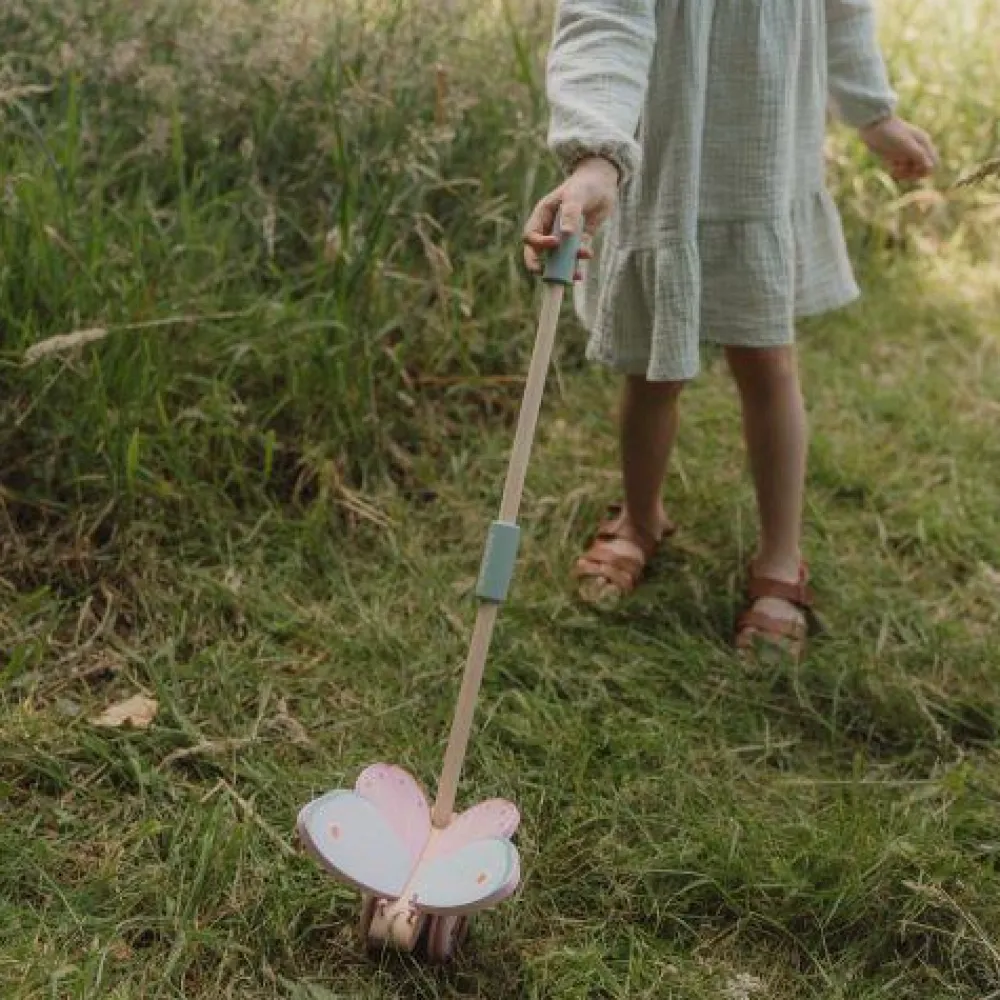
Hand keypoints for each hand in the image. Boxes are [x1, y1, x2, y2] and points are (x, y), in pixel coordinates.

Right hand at [522, 156, 618, 274]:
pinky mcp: (578, 243)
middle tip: (546, 275)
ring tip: (573, 276)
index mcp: (542, 216)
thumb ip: (570, 214)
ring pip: (556, 259)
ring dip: (562, 270)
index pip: (530, 235)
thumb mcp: (576, 196)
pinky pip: (573, 258)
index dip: (538, 243)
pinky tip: (582, 269)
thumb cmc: (585, 184)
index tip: (555, 243)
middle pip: (537, 253)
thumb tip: (564, 234)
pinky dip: (576, 265)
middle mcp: (549, 229)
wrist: (603, 182)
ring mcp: (563, 238)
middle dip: (540, 266)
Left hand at [859, 116, 937, 181]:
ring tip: (895, 170)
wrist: (873, 125)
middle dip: (913, 174)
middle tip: (901, 171)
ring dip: (905, 174)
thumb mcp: (906, 145)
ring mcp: (907, 152)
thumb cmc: (891, 133)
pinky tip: (891, 170)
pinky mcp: (896, 156)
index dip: (925, 171)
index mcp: (924, 143)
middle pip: (923, 169)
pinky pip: (901, 169)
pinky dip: (897, 172)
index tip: (912, 170)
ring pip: (912, 170)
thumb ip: (919, 155)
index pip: (934, 163)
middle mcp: (917, 148)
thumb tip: (931, 168)